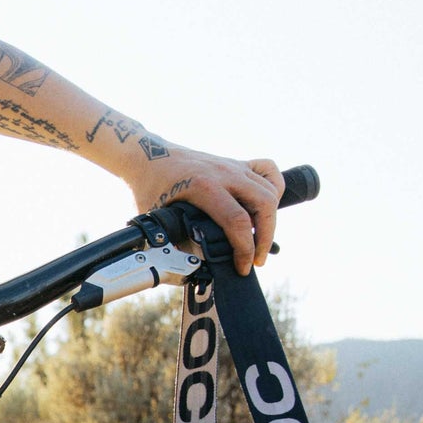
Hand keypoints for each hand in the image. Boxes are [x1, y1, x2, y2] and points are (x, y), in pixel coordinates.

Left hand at [128, 149, 283, 275]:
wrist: (147, 155)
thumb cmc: (150, 187)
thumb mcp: (157, 219)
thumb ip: (176, 242)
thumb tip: (193, 267)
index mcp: (203, 187)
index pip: (237, 221)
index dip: (245, 249)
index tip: (242, 267)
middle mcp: (224, 173)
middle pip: (264, 204)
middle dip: (264, 238)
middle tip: (256, 260)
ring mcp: (233, 166)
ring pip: (270, 189)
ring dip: (270, 218)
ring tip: (259, 240)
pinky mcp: (236, 163)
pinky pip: (267, 170)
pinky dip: (275, 188)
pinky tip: (266, 207)